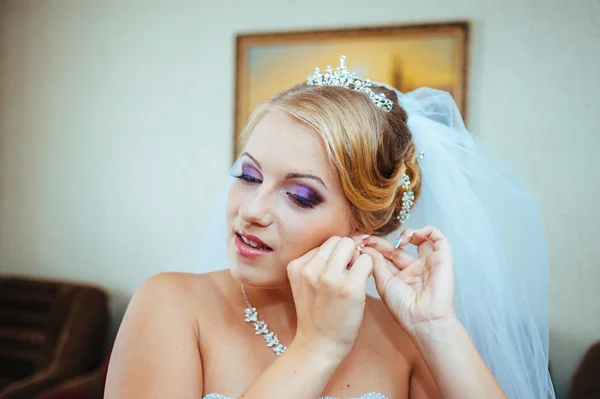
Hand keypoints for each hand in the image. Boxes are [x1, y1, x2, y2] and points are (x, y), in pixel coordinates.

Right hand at [287, 236, 372, 360]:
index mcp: (296, 266)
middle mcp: (310, 269)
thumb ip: (317, 262)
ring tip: (351, 280)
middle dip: (348, 253)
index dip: (336, 255)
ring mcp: (329, 277)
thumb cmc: (316, 315)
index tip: (336, 271)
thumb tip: (346, 241)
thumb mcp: (305, 284)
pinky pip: (366, 261)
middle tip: (347, 274)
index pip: (325, 243)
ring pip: (352, 246)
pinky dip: (367, 270)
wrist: (318, 345)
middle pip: (339, 240)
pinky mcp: (349, 287)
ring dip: (357, 260)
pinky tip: (359, 287)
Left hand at [360, 226, 456, 334]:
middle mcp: (414, 269)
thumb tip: (366, 248)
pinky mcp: (443, 258)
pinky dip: (427, 230)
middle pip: (398, 248)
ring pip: (419, 239)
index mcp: (400, 278)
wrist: (424, 318)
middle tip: (369, 237)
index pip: (386, 257)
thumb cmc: (404, 308)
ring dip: (407, 234)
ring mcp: (428, 263)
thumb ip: (376, 263)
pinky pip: (439, 238)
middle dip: (383, 241)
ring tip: (398, 240)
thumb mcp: (384, 283)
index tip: (361, 242)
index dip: (374, 247)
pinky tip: (413, 236)